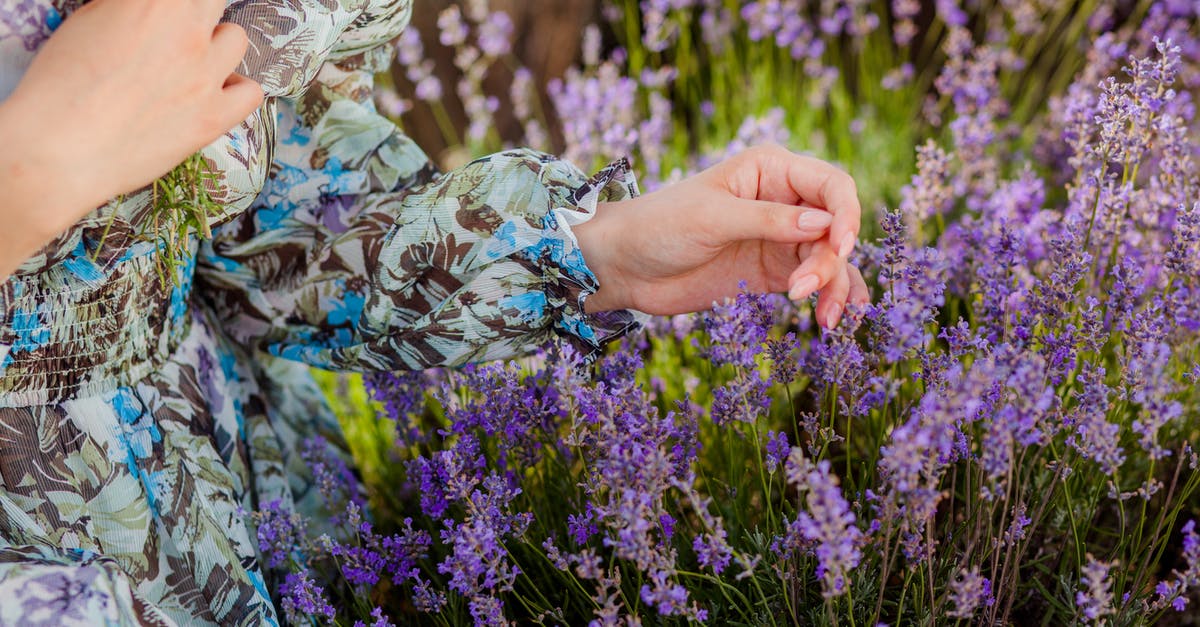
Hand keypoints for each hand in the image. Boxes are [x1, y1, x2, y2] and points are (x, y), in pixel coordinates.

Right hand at [0, 0, 262, 239]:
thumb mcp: (89, 22)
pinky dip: (237, 89)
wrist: (61, 148)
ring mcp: (207, 74)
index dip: (175, 5)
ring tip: (192, 62)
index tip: (169, 13)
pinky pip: (252, 91)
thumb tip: (149, 9)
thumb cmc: (61, 84)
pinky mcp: (216, 116)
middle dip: (194, 13)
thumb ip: (129, 8)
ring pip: (237, 39)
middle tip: (174, 30)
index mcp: (156, 2)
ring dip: (217, 45)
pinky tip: (214, 93)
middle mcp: (188, 31)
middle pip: (213, 2)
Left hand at [575, 144, 869, 327]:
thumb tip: (825, 224)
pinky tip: (834, 318)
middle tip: (801, 290)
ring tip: (824, 318)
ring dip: (835, 286)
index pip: (831, 185)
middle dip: (829, 261)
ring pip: (831, 259)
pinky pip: (816, 282)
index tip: (842, 246)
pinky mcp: (773, 272)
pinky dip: (830, 297)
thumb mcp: (712, 218)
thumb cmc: (660, 226)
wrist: (625, 266)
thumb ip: (768, 220)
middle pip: (835, 228)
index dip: (846, 213)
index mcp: (771, 169)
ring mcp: (780, 238)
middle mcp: (784, 200)